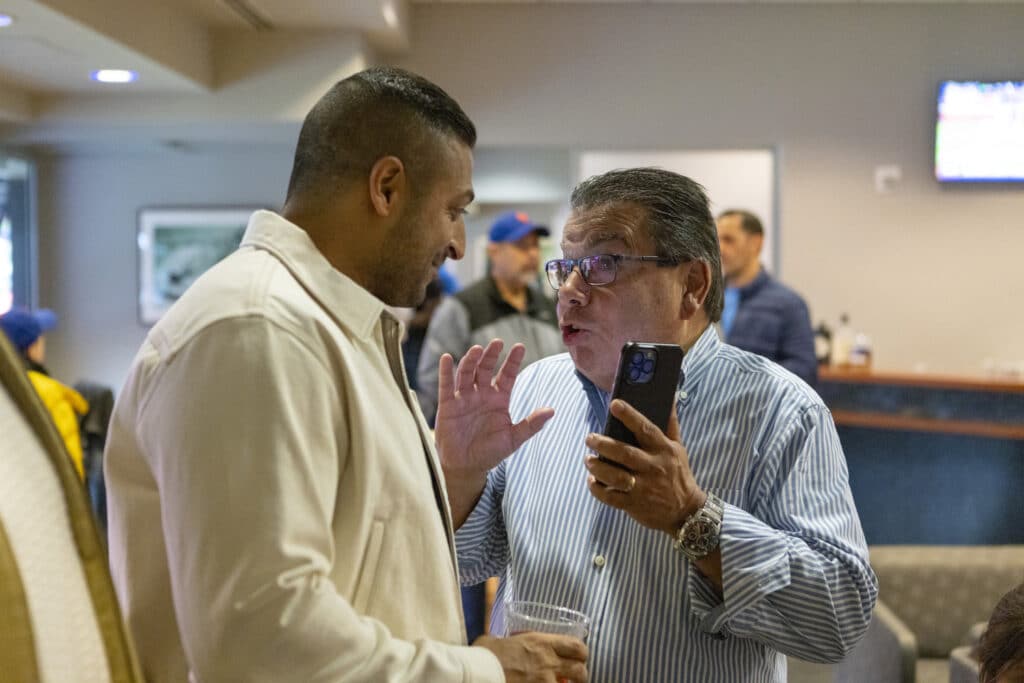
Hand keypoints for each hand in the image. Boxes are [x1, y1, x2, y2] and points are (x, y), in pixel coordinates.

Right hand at [435, 339, 553, 478]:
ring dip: (471, 360)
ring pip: (467, 373)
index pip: (507, 375)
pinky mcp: (448, 404)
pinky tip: (448, 358)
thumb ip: (531, 425)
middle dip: (491, 355)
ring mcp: (464, 398)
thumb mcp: (513, 439)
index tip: (520, 347)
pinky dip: (446, 371)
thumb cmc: (490, 453)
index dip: (512, 362)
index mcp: (499, 399)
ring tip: (477, 349)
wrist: (466, 467)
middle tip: (498, 342)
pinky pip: (446, 385)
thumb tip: (552, 411)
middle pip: (486, 369)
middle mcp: (482, 394)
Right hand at [474, 633, 587, 682]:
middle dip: (580, 675)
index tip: (577, 657)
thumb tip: (504, 644)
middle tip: (574, 678)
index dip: (581, 653)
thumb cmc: (485, 654)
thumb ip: (510, 642)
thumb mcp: (500, 640)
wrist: (479, 671)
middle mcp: (548, 661)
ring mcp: (545, 681)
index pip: (576, 646)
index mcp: (541, 643)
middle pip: (580, 670)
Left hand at [584, 399, 703, 535]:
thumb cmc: (678, 474)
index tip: (614, 404)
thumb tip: (669, 398)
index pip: (645, 429)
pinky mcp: (634, 504)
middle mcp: (653, 467)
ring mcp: (643, 488)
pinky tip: (592, 480)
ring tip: (588, 459)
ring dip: (597, 467)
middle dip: (603, 444)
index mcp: (663, 450)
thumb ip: (670, 423)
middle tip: (589, 438)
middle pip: (625, 453)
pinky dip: (597, 489)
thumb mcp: (678, 448)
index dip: (629, 415)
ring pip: (615, 476)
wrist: (686, 511)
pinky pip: (611, 497)